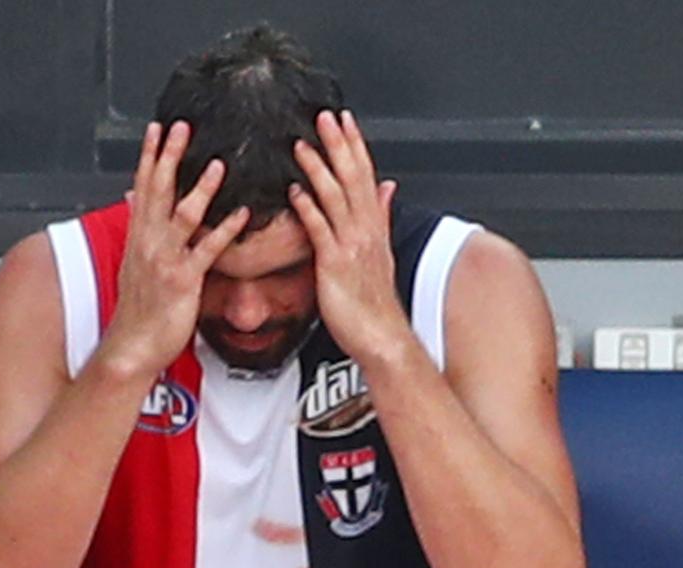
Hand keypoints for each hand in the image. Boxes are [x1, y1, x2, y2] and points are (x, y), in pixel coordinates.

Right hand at [102, 120, 250, 375]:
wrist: (131, 347)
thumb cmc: (138, 310)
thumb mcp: (132, 263)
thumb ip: (138, 228)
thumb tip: (133, 200)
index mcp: (138, 237)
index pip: (143, 187)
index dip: (150, 156)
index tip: (157, 129)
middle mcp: (148, 243)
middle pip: (159, 191)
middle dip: (169, 157)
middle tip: (181, 126)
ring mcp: (165, 260)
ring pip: (183, 216)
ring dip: (200, 188)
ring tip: (218, 164)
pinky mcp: (183, 281)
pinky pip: (206, 251)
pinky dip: (225, 231)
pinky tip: (242, 213)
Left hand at [288, 109, 407, 364]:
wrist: (382, 337)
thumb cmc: (374, 302)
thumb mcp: (380, 251)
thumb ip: (380, 215)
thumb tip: (387, 188)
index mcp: (374, 226)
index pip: (365, 175)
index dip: (355, 145)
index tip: (343, 119)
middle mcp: (365, 230)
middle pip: (353, 178)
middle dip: (339, 145)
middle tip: (324, 116)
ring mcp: (351, 246)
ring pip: (337, 198)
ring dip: (320, 169)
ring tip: (302, 145)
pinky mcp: (335, 264)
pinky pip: (321, 231)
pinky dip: (309, 209)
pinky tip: (295, 192)